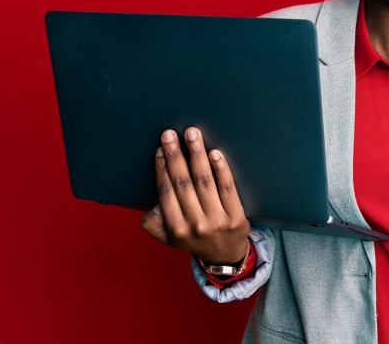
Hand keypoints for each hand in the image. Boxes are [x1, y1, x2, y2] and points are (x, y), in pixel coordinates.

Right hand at [140, 127, 249, 263]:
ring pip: (204, 182)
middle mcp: (195, 225)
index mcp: (176, 228)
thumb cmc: (195, 238)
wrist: (226, 256)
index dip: (162, 168)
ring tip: (192, 134)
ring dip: (197, 154)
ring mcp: (217, 221)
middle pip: (183, 183)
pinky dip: (221, 169)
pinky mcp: (236, 217)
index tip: (161, 148)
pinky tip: (215, 153)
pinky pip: (227, 188)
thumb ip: (154, 224)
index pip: (166, 192)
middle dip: (176, 156)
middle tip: (170, 134)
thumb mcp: (169, 237)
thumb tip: (152, 206)